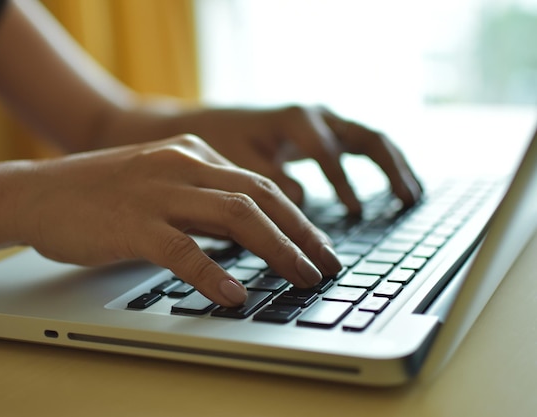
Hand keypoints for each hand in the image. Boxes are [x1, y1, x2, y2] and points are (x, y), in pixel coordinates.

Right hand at [15, 135, 341, 305]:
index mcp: (193, 153)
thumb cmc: (99, 194)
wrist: (35, 192)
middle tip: (328, 265)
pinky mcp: (132, 223)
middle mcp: (182, 165)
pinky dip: (214, 274)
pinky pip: (184, 250)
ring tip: (302, 278)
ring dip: (277, 250)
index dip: (298, 217)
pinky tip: (236, 295)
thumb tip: (248, 233)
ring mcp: (157, 192)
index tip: (319, 245)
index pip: (260, 183)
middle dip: (302, 234)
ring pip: (235, 216)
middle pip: (260, 197)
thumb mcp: (160, 182)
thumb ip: (201, 199)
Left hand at [175, 106, 422, 212]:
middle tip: (408, 199)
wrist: (212, 125)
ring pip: (371, 139)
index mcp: (295, 119)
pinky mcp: (326, 133)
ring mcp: (325, 122)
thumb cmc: (223, 144)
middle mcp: (317, 116)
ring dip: (395, 166)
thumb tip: (301, 204)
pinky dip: (383, 166)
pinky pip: (362, 146)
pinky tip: (394, 189)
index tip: (355, 213)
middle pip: (366, 136)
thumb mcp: (239, 163)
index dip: (341, 183)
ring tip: (412, 197)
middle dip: (390, 168)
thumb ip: (269, 183)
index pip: (326, 152)